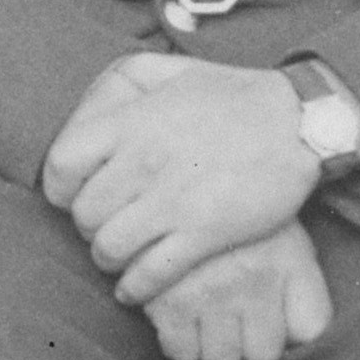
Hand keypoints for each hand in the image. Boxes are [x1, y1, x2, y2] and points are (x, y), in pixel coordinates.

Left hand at [39, 54, 336, 302]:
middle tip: (103, 228)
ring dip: (109, 260)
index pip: (61, 165)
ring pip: (110, 248)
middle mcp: (143, 162)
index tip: (72, 196)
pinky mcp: (204, 233)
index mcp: (131, 122)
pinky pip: (151, 273)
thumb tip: (92, 103)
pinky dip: (136, 288)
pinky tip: (135, 289)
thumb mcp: (173, 70)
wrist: (299, 122)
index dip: (60, 189)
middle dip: (87, 227)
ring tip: (118, 259)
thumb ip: (126, 81)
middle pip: (84, 214)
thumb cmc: (234, 95)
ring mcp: (173, 200)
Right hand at [140, 227, 334, 359]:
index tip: (276, 316)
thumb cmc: (233, 208)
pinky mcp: (167, 299)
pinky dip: (179, 341)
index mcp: (288, 260)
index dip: (292, 329)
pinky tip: (179, 315)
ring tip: (206, 316)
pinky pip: (181, 351)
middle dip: (249, 341)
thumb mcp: (281, 230)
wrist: (179, 171)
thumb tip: (298, 338)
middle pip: (263, 354)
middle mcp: (254, 281)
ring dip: (214, 345)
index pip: (309, 331)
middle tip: (234, 316)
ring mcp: (210, 292)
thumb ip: (299, 282)